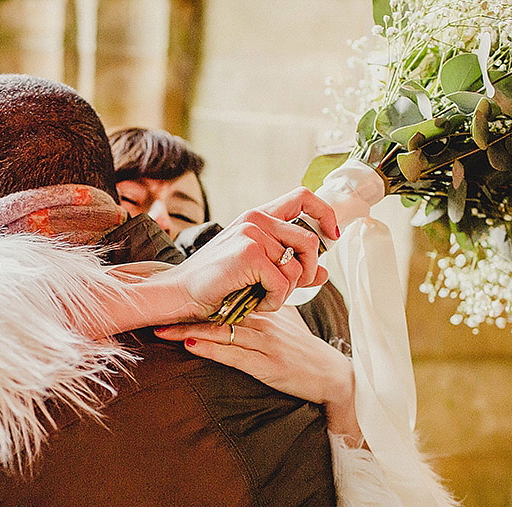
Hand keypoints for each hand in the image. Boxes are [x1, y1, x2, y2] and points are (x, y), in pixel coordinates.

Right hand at [151, 188, 339, 321]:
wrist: (180, 294)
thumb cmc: (216, 284)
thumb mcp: (259, 273)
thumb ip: (292, 269)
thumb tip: (324, 271)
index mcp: (259, 216)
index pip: (303, 197)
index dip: (324, 214)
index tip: (332, 236)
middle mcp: (256, 219)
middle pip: (309, 242)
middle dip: (307, 272)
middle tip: (287, 289)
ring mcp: (252, 234)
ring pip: (297, 267)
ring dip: (286, 292)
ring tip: (263, 298)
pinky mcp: (249, 253)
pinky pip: (282, 283)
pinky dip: (273, 301)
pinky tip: (254, 303)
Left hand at [154, 306, 363, 445]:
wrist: (334, 377)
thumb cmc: (306, 349)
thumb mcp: (289, 320)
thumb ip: (266, 306)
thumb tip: (246, 293)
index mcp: (267, 309)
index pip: (228, 297)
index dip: (200, 297)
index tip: (173, 295)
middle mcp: (265, 322)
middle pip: (219, 311)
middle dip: (185, 312)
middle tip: (155, 311)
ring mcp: (266, 344)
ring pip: (222, 331)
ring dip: (189, 330)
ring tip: (162, 330)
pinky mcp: (268, 366)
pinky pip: (233, 355)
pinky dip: (210, 349)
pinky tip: (190, 345)